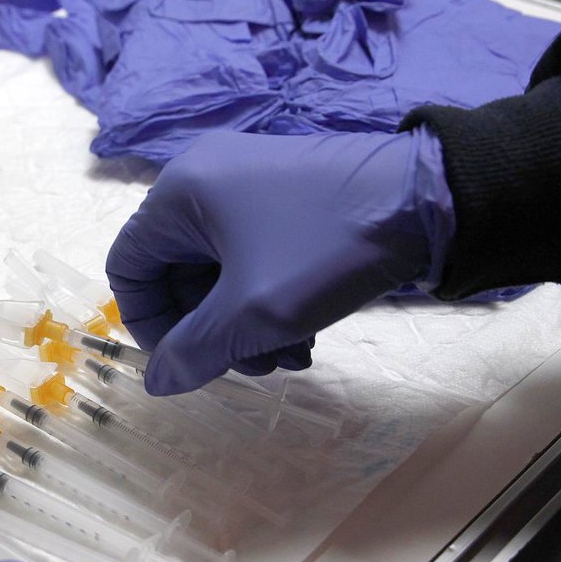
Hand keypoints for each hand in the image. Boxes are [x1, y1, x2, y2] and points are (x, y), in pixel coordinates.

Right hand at [106, 127, 453, 394]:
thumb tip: (156, 383)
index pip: (128, 266)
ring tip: (289, 357)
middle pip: (176, 274)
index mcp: (180, 192)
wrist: (432, 198)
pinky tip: (304, 336)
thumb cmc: (328, 250)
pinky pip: (252, 257)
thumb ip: (196, 352)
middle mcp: (205, 178)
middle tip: (253, 367)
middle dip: (210, 332)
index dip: (148, 324)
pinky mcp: (286, 196)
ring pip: (218, 273)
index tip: (186, 362)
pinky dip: (266, 300)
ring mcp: (248, 183)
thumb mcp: (254, 314)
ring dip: (243, 325)